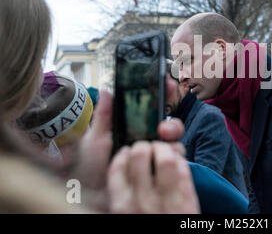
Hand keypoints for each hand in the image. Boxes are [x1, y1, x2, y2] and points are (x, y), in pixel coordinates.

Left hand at [70, 90, 187, 210]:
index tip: (169, 85)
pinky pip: (172, 165)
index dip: (163, 93)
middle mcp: (147, 140)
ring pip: (174, 144)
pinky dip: (173, 161)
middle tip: (163, 130)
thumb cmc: (88, 165)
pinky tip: (163, 162)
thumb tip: (107, 90)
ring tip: (162, 148)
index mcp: (134, 127)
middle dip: (172, 125)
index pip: (153, 107)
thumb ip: (104, 115)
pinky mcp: (156, 173)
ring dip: (173, 143)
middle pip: (170, 126)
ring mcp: (153, 157)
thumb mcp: (95, 138)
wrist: (88, 195)